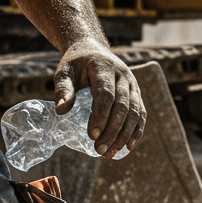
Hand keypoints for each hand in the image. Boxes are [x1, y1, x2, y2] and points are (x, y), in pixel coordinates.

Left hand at [52, 40, 145, 156]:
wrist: (93, 49)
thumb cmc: (76, 63)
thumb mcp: (64, 72)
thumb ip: (63, 89)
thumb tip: (61, 111)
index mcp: (104, 67)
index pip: (106, 94)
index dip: (101, 115)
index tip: (91, 135)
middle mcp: (123, 75)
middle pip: (122, 106)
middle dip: (112, 130)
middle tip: (99, 149)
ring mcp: (132, 84)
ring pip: (134, 111)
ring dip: (124, 135)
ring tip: (110, 153)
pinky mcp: (136, 92)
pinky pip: (141, 113)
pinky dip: (136, 130)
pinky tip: (128, 146)